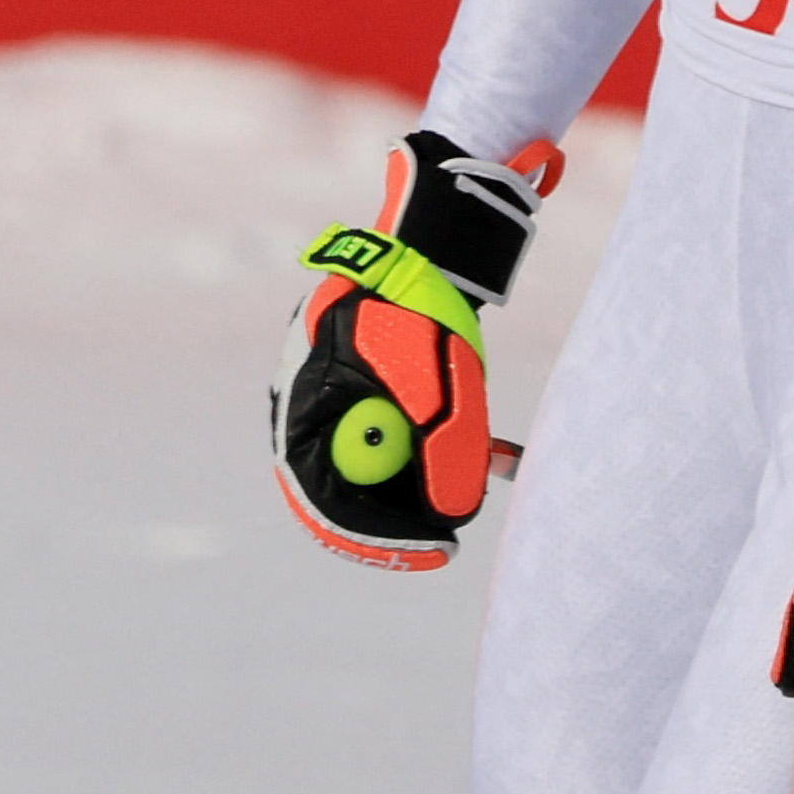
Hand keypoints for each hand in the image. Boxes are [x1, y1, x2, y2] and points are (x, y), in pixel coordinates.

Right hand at [267, 131, 554, 570]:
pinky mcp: (362, 395)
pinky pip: (394, 442)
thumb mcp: (441, 386)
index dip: (379, 540)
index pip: (325, 502)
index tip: (434, 551)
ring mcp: (332, 404)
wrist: (421, 243)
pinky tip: (488, 444)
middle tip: (453, 539)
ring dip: (425, 482)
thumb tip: (451, 516)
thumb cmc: (420, 306)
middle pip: (347, 496)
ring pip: (376, 471)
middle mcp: (308, 413)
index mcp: (305, 409)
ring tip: (485, 462)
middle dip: (402, 520)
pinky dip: (434, 448)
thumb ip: (446, 454)